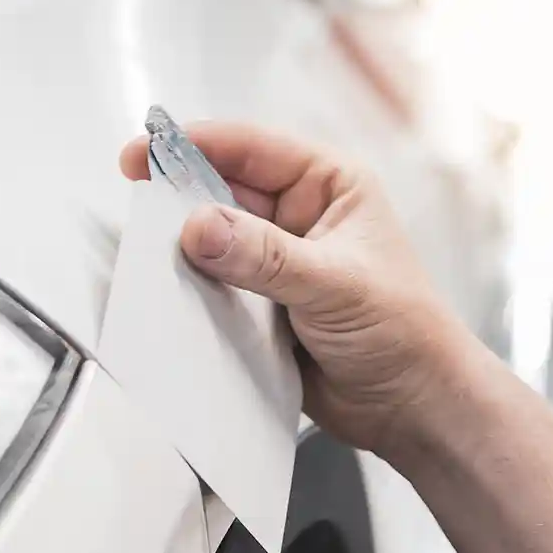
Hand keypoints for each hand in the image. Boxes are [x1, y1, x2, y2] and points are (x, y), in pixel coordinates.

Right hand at [119, 123, 476, 460]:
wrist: (412, 407)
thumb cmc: (404, 332)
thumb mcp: (335, 284)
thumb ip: (265, 256)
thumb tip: (200, 226)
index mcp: (328, 184)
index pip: (251, 148)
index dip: (194, 145)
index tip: (144, 155)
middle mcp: (298, 215)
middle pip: (220, 190)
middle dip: (180, 201)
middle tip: (139, 216)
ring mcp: (276, 260)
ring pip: (210, 241)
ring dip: (183, 251)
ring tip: (150, 260)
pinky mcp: (259, 304)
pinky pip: (211, 287)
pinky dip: (190, 291)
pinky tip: (170, 298)